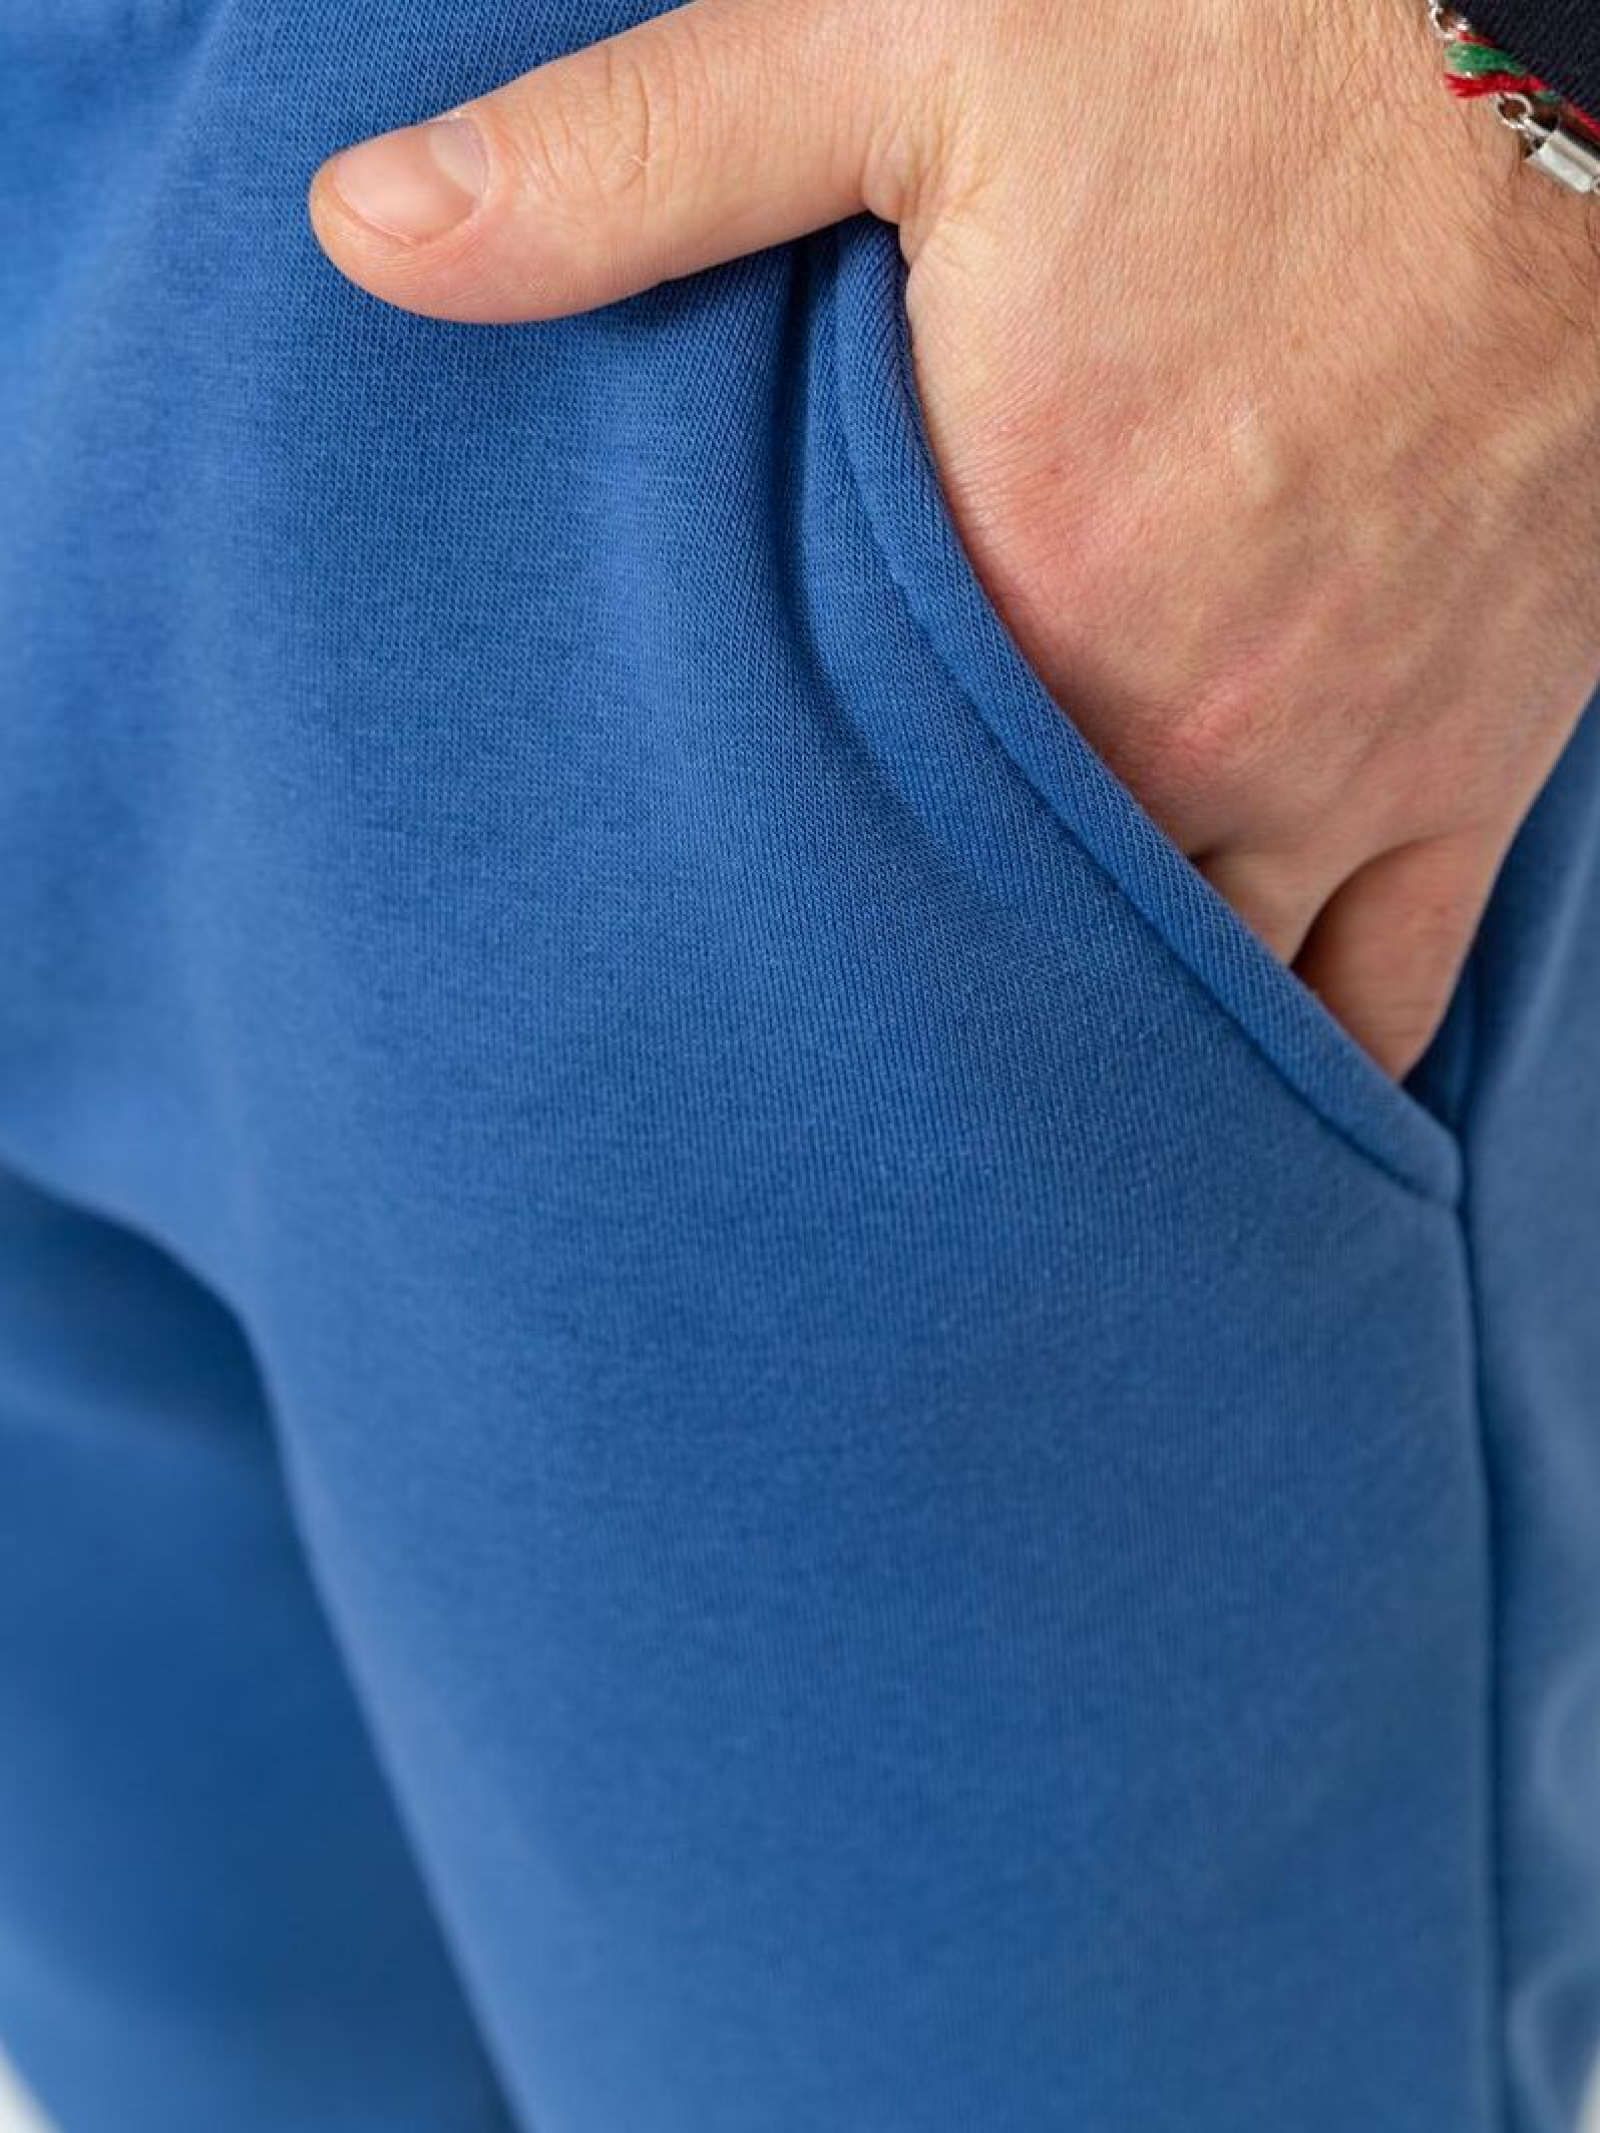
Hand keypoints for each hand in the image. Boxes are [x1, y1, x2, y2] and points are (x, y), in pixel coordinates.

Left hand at [308, 0, 1599, 1076]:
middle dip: (922, 1018)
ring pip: (1190, 1008)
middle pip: (1016, 968)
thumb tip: (360, 238)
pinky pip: (1389, 993)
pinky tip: (1211, 1092)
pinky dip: (1298, 1060)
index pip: (853, 857)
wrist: (1570, 28)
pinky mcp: (1480, 765)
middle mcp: (1193, 732)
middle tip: (827, 1068)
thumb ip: (627, 170)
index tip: (697, 967)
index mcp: (1026, 595)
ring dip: (1084, 1055)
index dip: (765, 929)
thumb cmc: (1246, 30)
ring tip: (988, 1103)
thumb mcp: (894, 48)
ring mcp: (1351, 772)